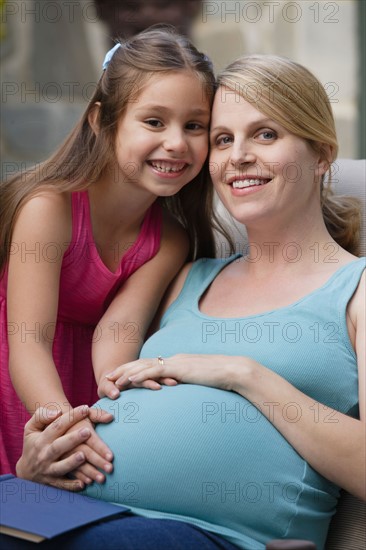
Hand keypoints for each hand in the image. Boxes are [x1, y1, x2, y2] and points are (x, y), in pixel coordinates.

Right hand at [16, 405, 113, 489]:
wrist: (25, 471)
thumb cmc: (33, 444)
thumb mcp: (31, 428)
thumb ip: (41, 416)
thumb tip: (57, 412)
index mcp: (41, 440)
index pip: (56, 426)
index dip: (71, 417)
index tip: (85, 408)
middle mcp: (44, 455)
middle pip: (58, 447)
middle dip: (73, 439)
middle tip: (88, 431)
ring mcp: (48, 470)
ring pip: (60, 467)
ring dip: (72, 463)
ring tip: (83, 456)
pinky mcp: (53, 483)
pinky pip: (62, 485)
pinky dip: (72, 486)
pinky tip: (83, 484)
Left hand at [106, 354, 241, 390]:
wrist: (233, 371)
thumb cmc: (220, 380)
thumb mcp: (200, 383)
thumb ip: (189, 385)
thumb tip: (183, 394)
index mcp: (177, 363)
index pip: (151, 365)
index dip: (134, 370)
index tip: (120, 377)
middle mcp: (173, 360)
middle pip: (143, 363)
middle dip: (124, 370)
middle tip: (107, 377)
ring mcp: (176, 363)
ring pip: (145, 366)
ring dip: (127, 372)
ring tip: (112, 379)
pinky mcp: (180, 368)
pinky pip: (156, 371)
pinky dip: (140, 375)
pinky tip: (130, 381)